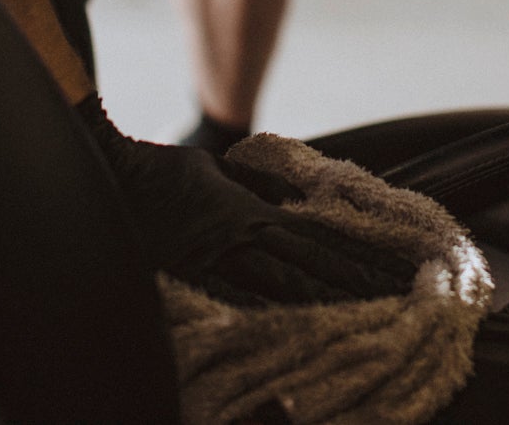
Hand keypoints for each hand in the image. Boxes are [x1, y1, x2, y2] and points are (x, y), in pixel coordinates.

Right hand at [76, 96, 417, 305]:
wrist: (110, 172)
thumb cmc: (163, 169)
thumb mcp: (219, 169)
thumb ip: (257, 186)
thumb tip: (295, 198)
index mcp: (254, 210)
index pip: (320, 239)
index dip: (360, 260)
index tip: (396, 276)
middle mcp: (243, 238)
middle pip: (312, 270)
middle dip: (356, 290)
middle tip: (399, 309)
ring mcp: (216, 264)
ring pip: (284, 292)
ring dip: (326, 309)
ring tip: (365, 327)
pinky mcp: (189, 283)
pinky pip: (237, 309)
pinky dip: (270, 324)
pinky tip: (296, 339)